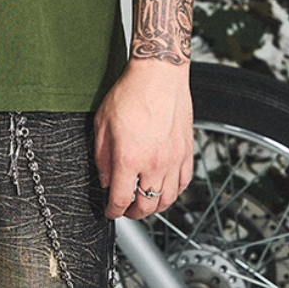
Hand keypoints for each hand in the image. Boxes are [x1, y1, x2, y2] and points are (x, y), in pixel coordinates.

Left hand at [93, 58, 192, 219]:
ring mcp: (173, 159)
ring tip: (145, 201)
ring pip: (167, 200)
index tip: (110, 211)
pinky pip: (183, 184)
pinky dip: (173, 192)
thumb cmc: (131, 92)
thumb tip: (105, 178)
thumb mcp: (102, 122)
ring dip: (154, 206)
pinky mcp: (186, 152)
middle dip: (133, 213)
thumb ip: (101, 156)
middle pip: (146, 206)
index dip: (113, 211)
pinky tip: (165, 188)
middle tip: (126, 209)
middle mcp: (153, 163)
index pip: (121, 200)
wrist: (158, 74)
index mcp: (129, 157)